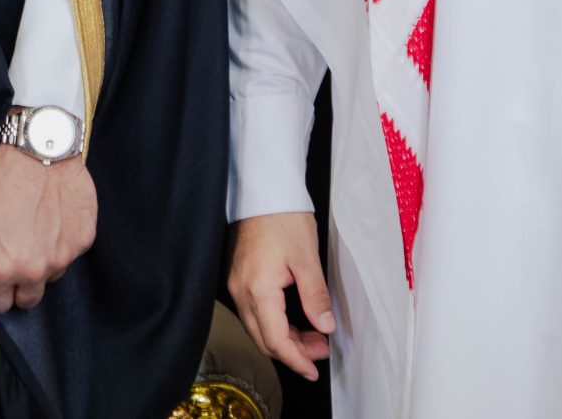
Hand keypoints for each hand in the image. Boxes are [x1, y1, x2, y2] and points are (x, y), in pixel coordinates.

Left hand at [0, 144, 97, 321]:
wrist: (36, 150)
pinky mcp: (83, 242)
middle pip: (25, 300)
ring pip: (49, 279)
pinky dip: (60, 244)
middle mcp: (34, 271)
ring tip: (31, 228)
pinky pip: (69, 257)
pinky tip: (50, 219)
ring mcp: (62, 258)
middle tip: (12, 247)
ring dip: (40, 263)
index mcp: (0, 271)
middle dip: (16, 281)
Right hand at [227, 211, 333, 382]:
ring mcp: (237, 285)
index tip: (313, 370)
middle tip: (321, 350)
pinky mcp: (239, 278)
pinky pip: (254, 313)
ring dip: (285, 337)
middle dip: (293, 351)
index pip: (276, 339)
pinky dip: (275, 323)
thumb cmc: (284, 218)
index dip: (296, 359)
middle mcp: (241, 292)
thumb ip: (315, 296)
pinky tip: (294, 319)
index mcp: (258, 289)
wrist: (263, 190)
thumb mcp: (307, 257)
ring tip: (313, 335)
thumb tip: (325, 327)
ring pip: (258, 327)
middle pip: (264, 339)